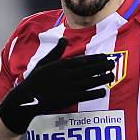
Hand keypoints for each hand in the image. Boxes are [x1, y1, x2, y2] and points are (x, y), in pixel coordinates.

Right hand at [0, 38, 114, 133]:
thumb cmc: (35, 80)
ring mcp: (66, 87)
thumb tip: (64, 39)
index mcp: (60, 65)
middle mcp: (65, 75)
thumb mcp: (43, 62)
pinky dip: (94, 93)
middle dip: (102, 67)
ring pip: (88, 82)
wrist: (25, 99)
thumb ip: (56, 52)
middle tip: (113, 64)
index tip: (106, 57)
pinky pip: (83, 95)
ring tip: (112, 76)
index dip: (95, 59)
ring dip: (101, 79)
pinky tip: (103, 92)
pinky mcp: (66, 99)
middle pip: (88, 70)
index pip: (82, 60)